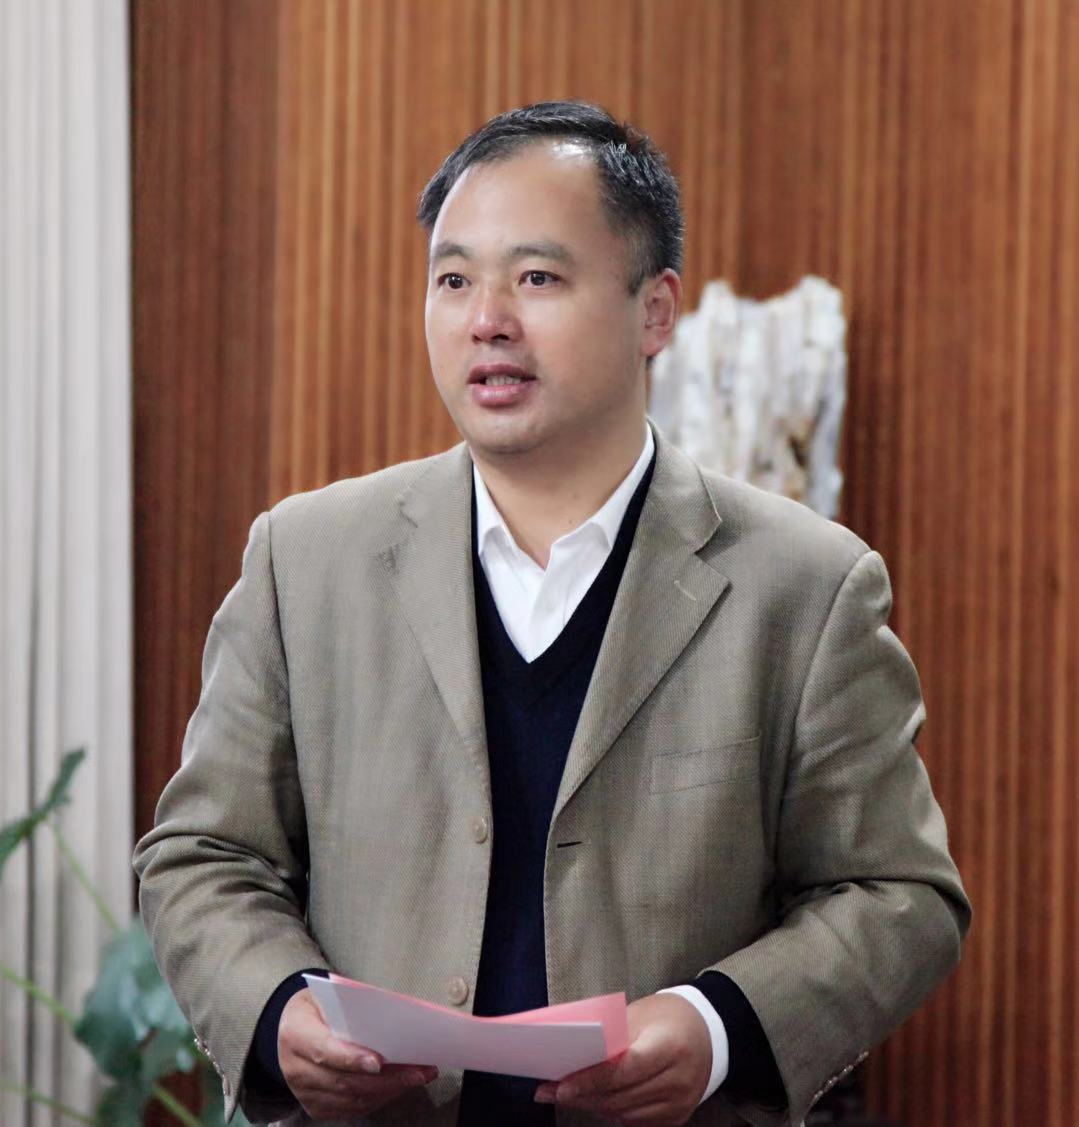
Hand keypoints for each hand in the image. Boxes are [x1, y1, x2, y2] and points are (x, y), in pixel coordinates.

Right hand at [277, 988, 437, 1119]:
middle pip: (343, 1081)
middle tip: (418, 1072)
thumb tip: (388, 1014)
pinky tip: (398, 1087)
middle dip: (385, 1079)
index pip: (324, 1051)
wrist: (287, 1029)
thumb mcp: (325, 994)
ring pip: (350, 1099)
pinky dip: (377, 1100)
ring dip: (388, 1091)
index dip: (352, 1059)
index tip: (380, 1062)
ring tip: (417, 1078)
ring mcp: (304, 1092)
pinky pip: (350, 1109)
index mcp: (295, 1034)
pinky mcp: (314, 1106)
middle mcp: (295, 1069)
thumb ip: (349, 1004)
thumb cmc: (315, 1007)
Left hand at [533, 993, 711, 1125]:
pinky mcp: (677, 1117)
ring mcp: (680, 1103)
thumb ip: (611, 1038)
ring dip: (592, 1104)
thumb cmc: (668, 1016)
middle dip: (582, 1094)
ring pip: (624, 1113)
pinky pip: (635, 1120)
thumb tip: (574, 1058)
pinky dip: (611, 1109)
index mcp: (670, 1047)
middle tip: (549, 1090)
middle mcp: (679, 1080)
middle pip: (620, 1096)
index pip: (625, 1070)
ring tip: (564, 1094)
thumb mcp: (640, 1015)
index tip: (561, 1086)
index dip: (591, 1080)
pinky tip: (593, 1098)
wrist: (709, 1031)